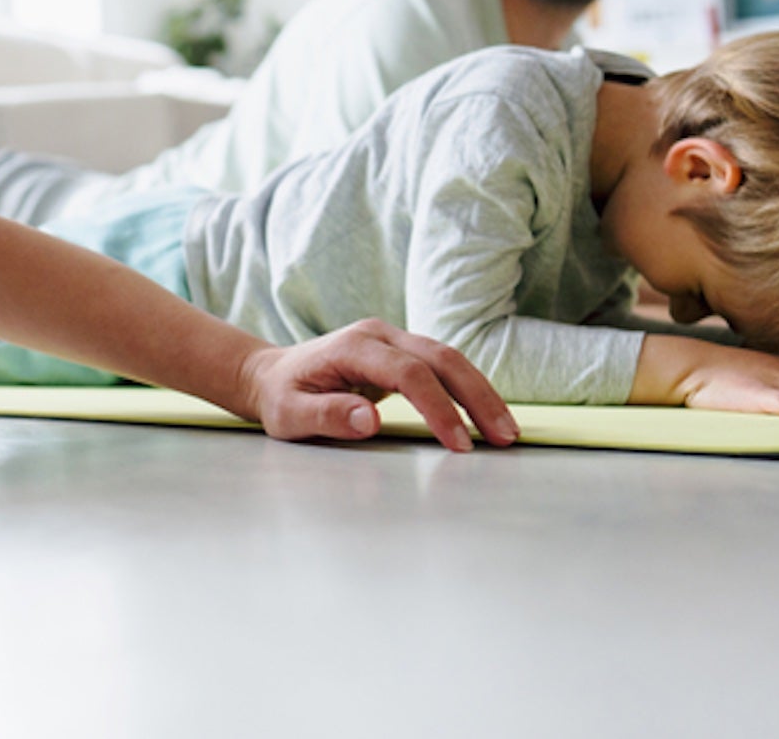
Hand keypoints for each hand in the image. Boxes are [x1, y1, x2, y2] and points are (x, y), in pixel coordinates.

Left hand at [242, 319, 518, 451]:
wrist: (271, 374)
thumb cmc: (280, 396)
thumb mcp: (289, 415)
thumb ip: (326, 415)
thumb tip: (370, 419)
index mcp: (353, 346)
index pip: (408, 373)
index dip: (438, 407)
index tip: (458, 443)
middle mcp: (378, 335)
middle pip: (441, 358)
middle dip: (477, 396)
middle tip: (505, 436)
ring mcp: (392, 340)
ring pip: (450, 359)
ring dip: (481, 393)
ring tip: (507, 431)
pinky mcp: (402, 352)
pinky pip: (443, 367)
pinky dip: (468, 390)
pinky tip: (487, 415)